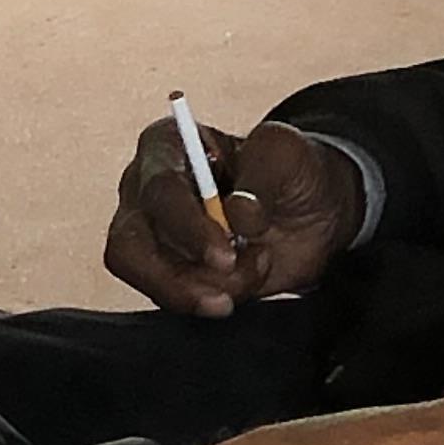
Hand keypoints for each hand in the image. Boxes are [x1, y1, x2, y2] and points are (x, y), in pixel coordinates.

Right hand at [105, 113, 364, 318]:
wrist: (314, 212)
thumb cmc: (291, 172)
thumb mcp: (288, 155)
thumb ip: (263, 176)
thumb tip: (237, 214)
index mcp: (168, 145)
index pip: (158, 190)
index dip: (186, 227)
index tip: (224, 255)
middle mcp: (147, 190)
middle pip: (130, 242)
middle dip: (178, 275)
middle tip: (227, 293)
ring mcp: (151, 235)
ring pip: (146, 277)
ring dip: (201, 289)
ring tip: (255, 272)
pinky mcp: (165, 271)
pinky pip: (169, 298)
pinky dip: (209, 299)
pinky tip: (245, 283)